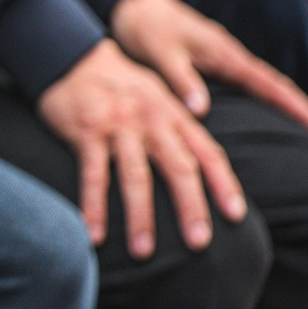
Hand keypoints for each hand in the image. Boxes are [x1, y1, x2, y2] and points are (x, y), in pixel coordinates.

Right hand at [36, 39, 248, 258]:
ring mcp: (119, 125)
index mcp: (174, 115)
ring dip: (139, 216)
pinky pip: (91, 174)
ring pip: (135, 175)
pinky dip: (93, 206)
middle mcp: (152, 120)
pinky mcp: (86, 131)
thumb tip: (201, 169)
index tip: (236, 216)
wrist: (71, 56)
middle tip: (199, 243)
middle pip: (178, 167)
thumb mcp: (158, 98)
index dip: (223, 184)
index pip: (207, 153)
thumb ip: (179, 130)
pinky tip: (93, 234)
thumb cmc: (119, 85)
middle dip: (191, 207)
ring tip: (143, 252)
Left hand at [107, 0, 307, 138]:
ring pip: (262, 85)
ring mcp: (224, 59)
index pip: (270, 85)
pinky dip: (262, 98)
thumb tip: (200, 110)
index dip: (297, 108)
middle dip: (301, 109)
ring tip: (305, 133)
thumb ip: (180, 79)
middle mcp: (231, 57)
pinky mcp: (213, 62)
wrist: (135, 5)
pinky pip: (245, 83)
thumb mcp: (160, 53)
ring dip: (285, 105)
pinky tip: (265, 115)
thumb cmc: (146, 28)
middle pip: (275, 86)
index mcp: (225, 55)